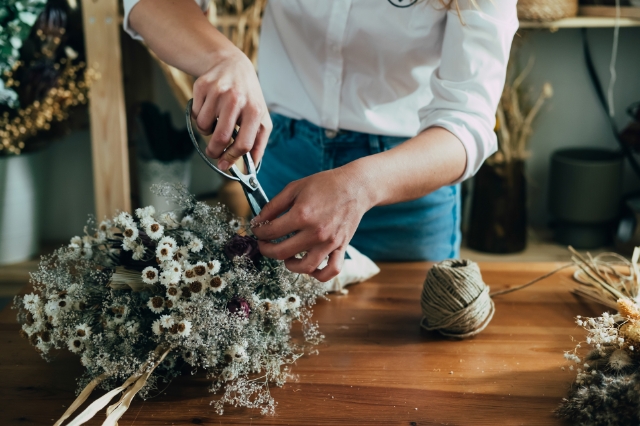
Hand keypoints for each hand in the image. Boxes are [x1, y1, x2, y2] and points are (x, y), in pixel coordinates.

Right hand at [191, 48, 271, 169]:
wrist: (232, 65)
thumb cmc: (248, 96)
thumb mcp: (261, 117)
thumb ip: (258, 143)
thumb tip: (251, 166)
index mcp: (254, 110)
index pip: (243, 144)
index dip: (232, 158)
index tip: (224, 164)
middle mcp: (236, 99)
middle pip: (221, 138)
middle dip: (214, 151)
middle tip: (213, 153)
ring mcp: (218, 91)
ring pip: (204, 127)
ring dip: (206, 131)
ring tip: (215, 122)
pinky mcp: (202, 86)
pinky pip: (195, 114)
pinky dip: (199, 117)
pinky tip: (209, 108)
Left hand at [251, 167, 373, 281]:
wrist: (355, 186)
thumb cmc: (325, 185)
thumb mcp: (295, 188)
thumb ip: (274, 205)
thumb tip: (258, 220)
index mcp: (302, 214)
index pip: (271, 231)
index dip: (259, 232)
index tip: (258, 229)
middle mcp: (315, 232)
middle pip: (282, 252)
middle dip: (266, 250)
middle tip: (264, 244)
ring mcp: (329, 242)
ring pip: (305, 266)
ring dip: (290, 265)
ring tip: (286, 256)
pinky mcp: (341, 247)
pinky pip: (330, 270)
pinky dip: (318, 274)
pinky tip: (309, 266)